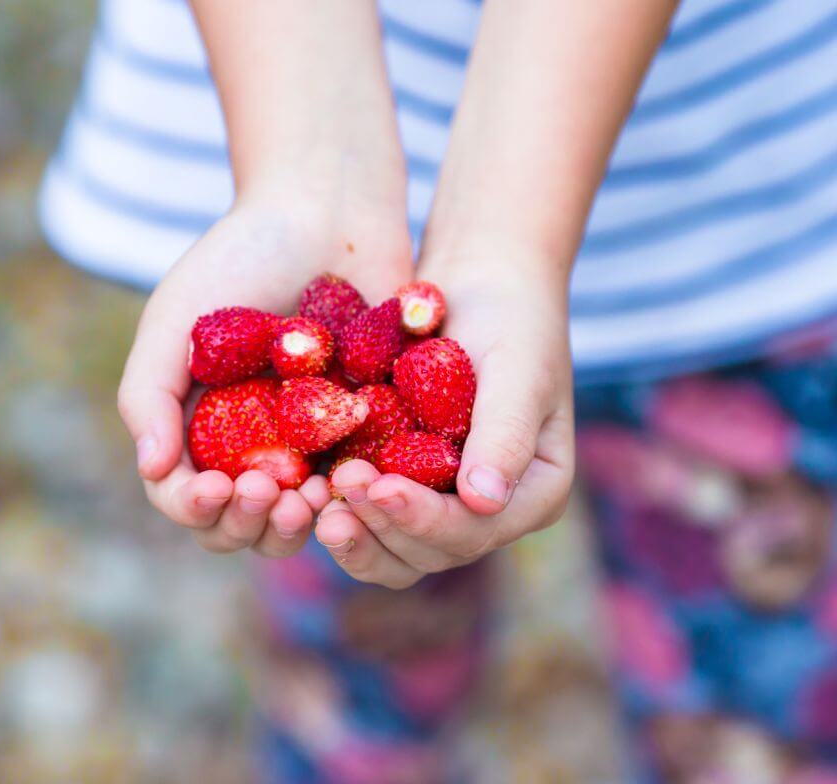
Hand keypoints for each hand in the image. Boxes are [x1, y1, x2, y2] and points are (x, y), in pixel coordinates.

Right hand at [118, 190, 412, 557]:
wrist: (328, 211)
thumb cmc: (240, 257)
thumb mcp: (175, 319)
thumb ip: (148, 395)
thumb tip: (152, 470)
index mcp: (198, 427)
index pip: (185, 498)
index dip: (195, 508)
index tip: (217, 488)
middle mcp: (250, 447)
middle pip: (240, 524)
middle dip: (249, 523)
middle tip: (270, 494)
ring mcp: (309, 445)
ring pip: (297, 520)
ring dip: (299, 524)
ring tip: (311, 496)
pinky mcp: (365, 432)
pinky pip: (358, 486)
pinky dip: (352, 496)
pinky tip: (356, 477)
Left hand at [318, 242, 575, 587]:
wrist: (479, 284)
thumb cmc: (511, 319)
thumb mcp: (517, 370)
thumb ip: (504, 434)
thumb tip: (485, 501)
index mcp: (531, 495)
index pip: (474, 530)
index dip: (424, 519)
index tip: (381, 487)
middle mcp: (485, 512)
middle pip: (428, 552)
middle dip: (381, 528)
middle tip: (340, 487)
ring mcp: (438, 502)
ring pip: (392, 551)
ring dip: (355, 535)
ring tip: (316, 503)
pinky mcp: (395, 482)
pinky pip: (365, 517)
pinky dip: (338, 510)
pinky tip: (306, 489)